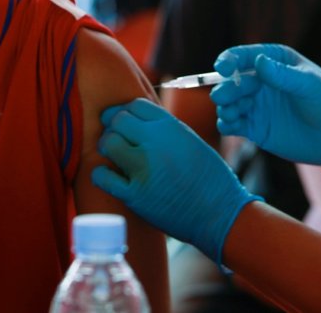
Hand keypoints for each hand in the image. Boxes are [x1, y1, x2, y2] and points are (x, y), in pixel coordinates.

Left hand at [92, 99, 259, 263]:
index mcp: (171, 126)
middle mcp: (156, 142)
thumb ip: (164, 129)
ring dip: (107, 147)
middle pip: (117, 120)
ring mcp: (143, 168)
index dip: (124, 112)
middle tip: (116, 139)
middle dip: (113, 128)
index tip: (121, 121)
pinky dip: (101, 174)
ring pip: (107, 143)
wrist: (219, 213)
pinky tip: (109, 176)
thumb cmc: (208, 178)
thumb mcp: (190, 141)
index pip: (134, 105)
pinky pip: (102, 176)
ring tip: (114, 156)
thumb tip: (137, 122)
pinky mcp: (135, 195)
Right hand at [212, 44, 320, 180]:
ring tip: (229, 112)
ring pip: (229, 102)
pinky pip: (232, 123)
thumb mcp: (309, 84)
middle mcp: (261, 81)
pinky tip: (229, 124)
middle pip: (232, 80)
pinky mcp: (255, 127)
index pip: (244, 56)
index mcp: (274, 62)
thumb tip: (258, 61)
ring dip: (224, 105)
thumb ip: (283, 75)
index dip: (229, 60)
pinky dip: (226, 123)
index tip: (222, 67)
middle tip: (223, 97)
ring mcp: (256, 105)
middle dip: (225, 87)